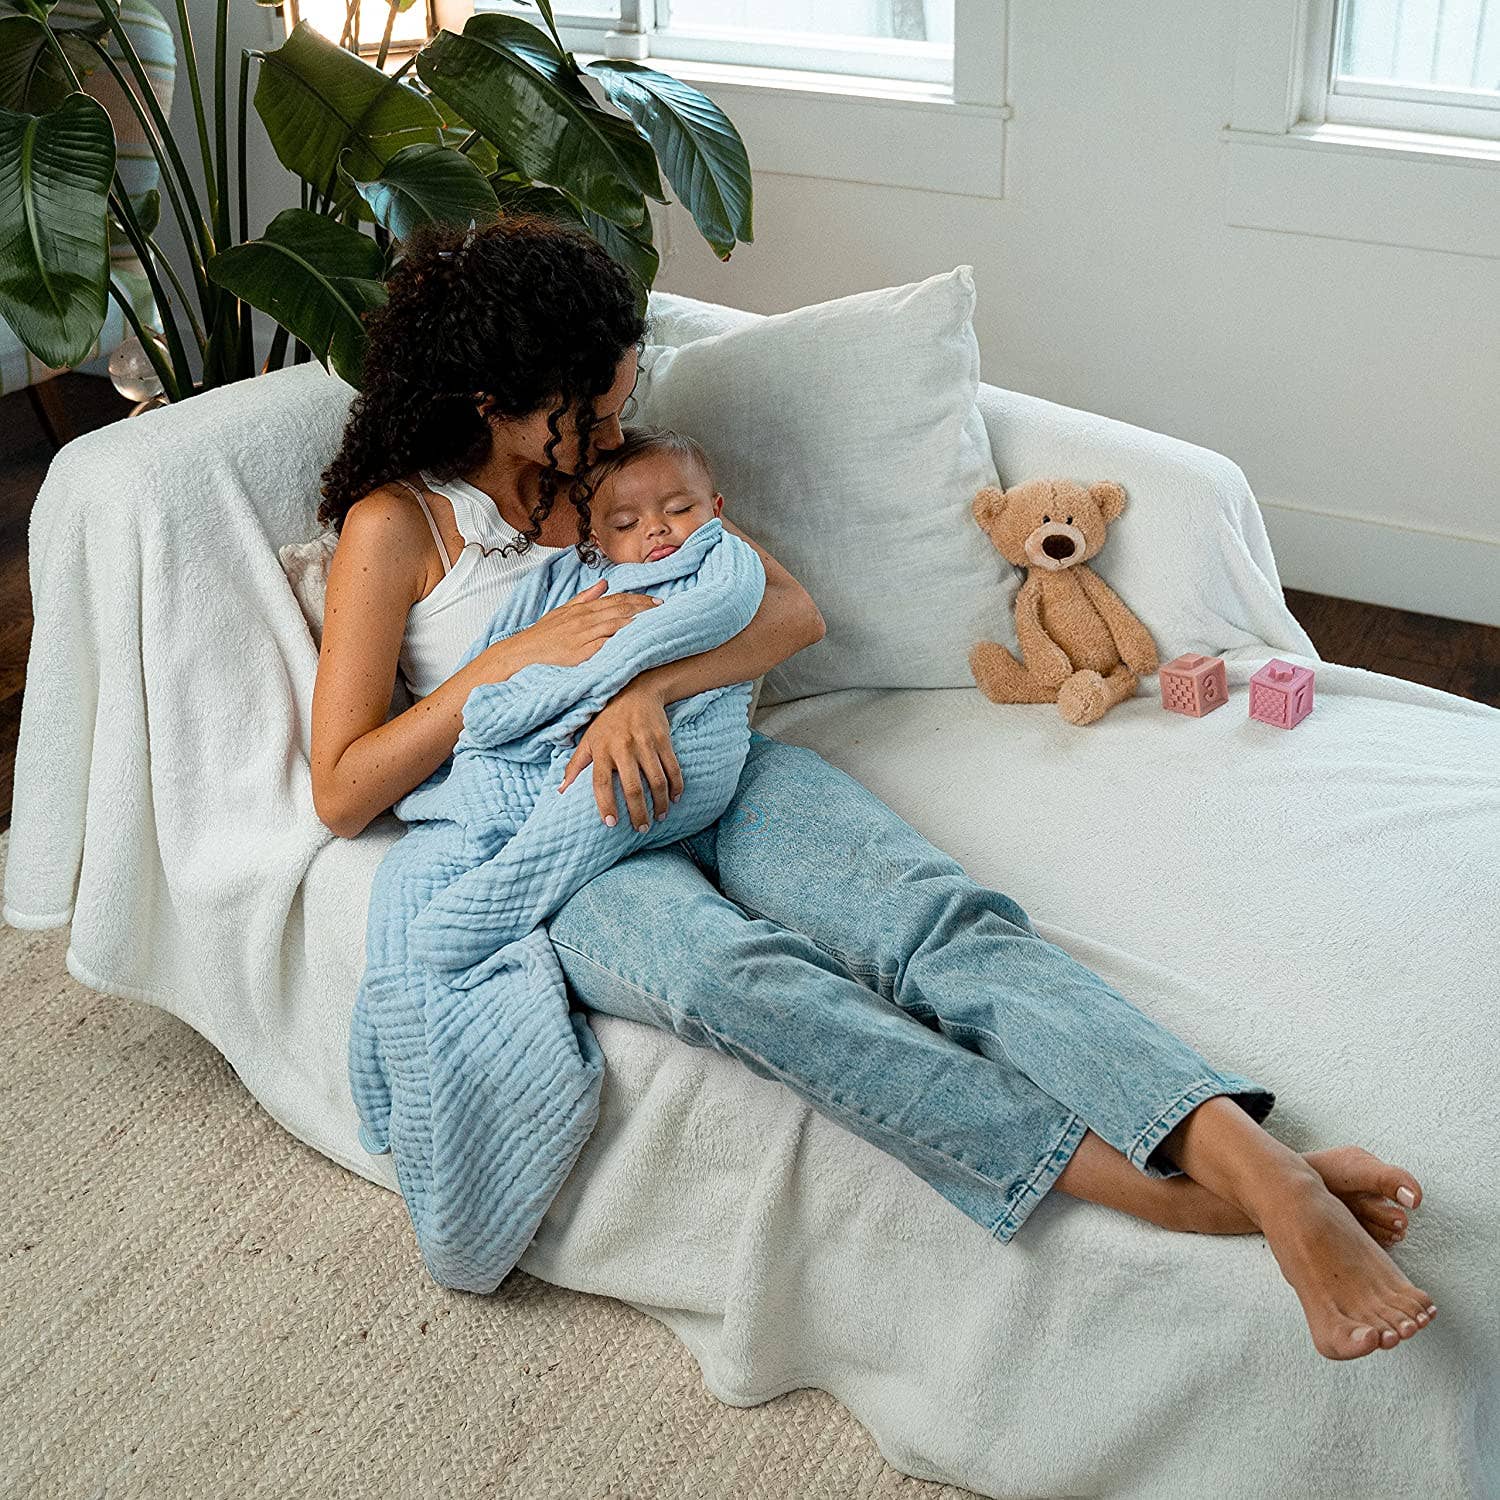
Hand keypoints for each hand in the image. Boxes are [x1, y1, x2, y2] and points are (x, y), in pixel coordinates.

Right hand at [506, 578, 661, 670]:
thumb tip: (603, 584)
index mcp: (582, 609)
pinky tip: (636, 640)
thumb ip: (584, 598)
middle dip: (644, 608)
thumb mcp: (562, 612)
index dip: (638, 599)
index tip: (656, 601)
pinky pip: (606, 644)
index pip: (616, 600)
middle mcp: (585, 619)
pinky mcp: (582, 653)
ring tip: (657, 621)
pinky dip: (622, 641)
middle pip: (620, 609)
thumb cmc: (542, 636)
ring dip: (638, 621)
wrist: (521, 654)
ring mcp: (583, 636)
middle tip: (664, 609)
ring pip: (616, 624)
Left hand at [557, 677, 683, 830]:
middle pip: (633, 788)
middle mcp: (623, 747)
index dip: (606, 805)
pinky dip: (676, 786)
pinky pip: (672, 768)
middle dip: (639, 813)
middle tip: (642, 828)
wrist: (635, 692)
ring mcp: (645, 743)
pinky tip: (675, 798)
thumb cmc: (608, 720)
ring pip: (657, 781)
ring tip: (660, 817)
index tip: (611, 824)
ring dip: (660, 803)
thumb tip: (561, 790)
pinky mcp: (663, 739)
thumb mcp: (588, 739)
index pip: (601, 783)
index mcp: (602, 749)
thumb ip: (575, 765)